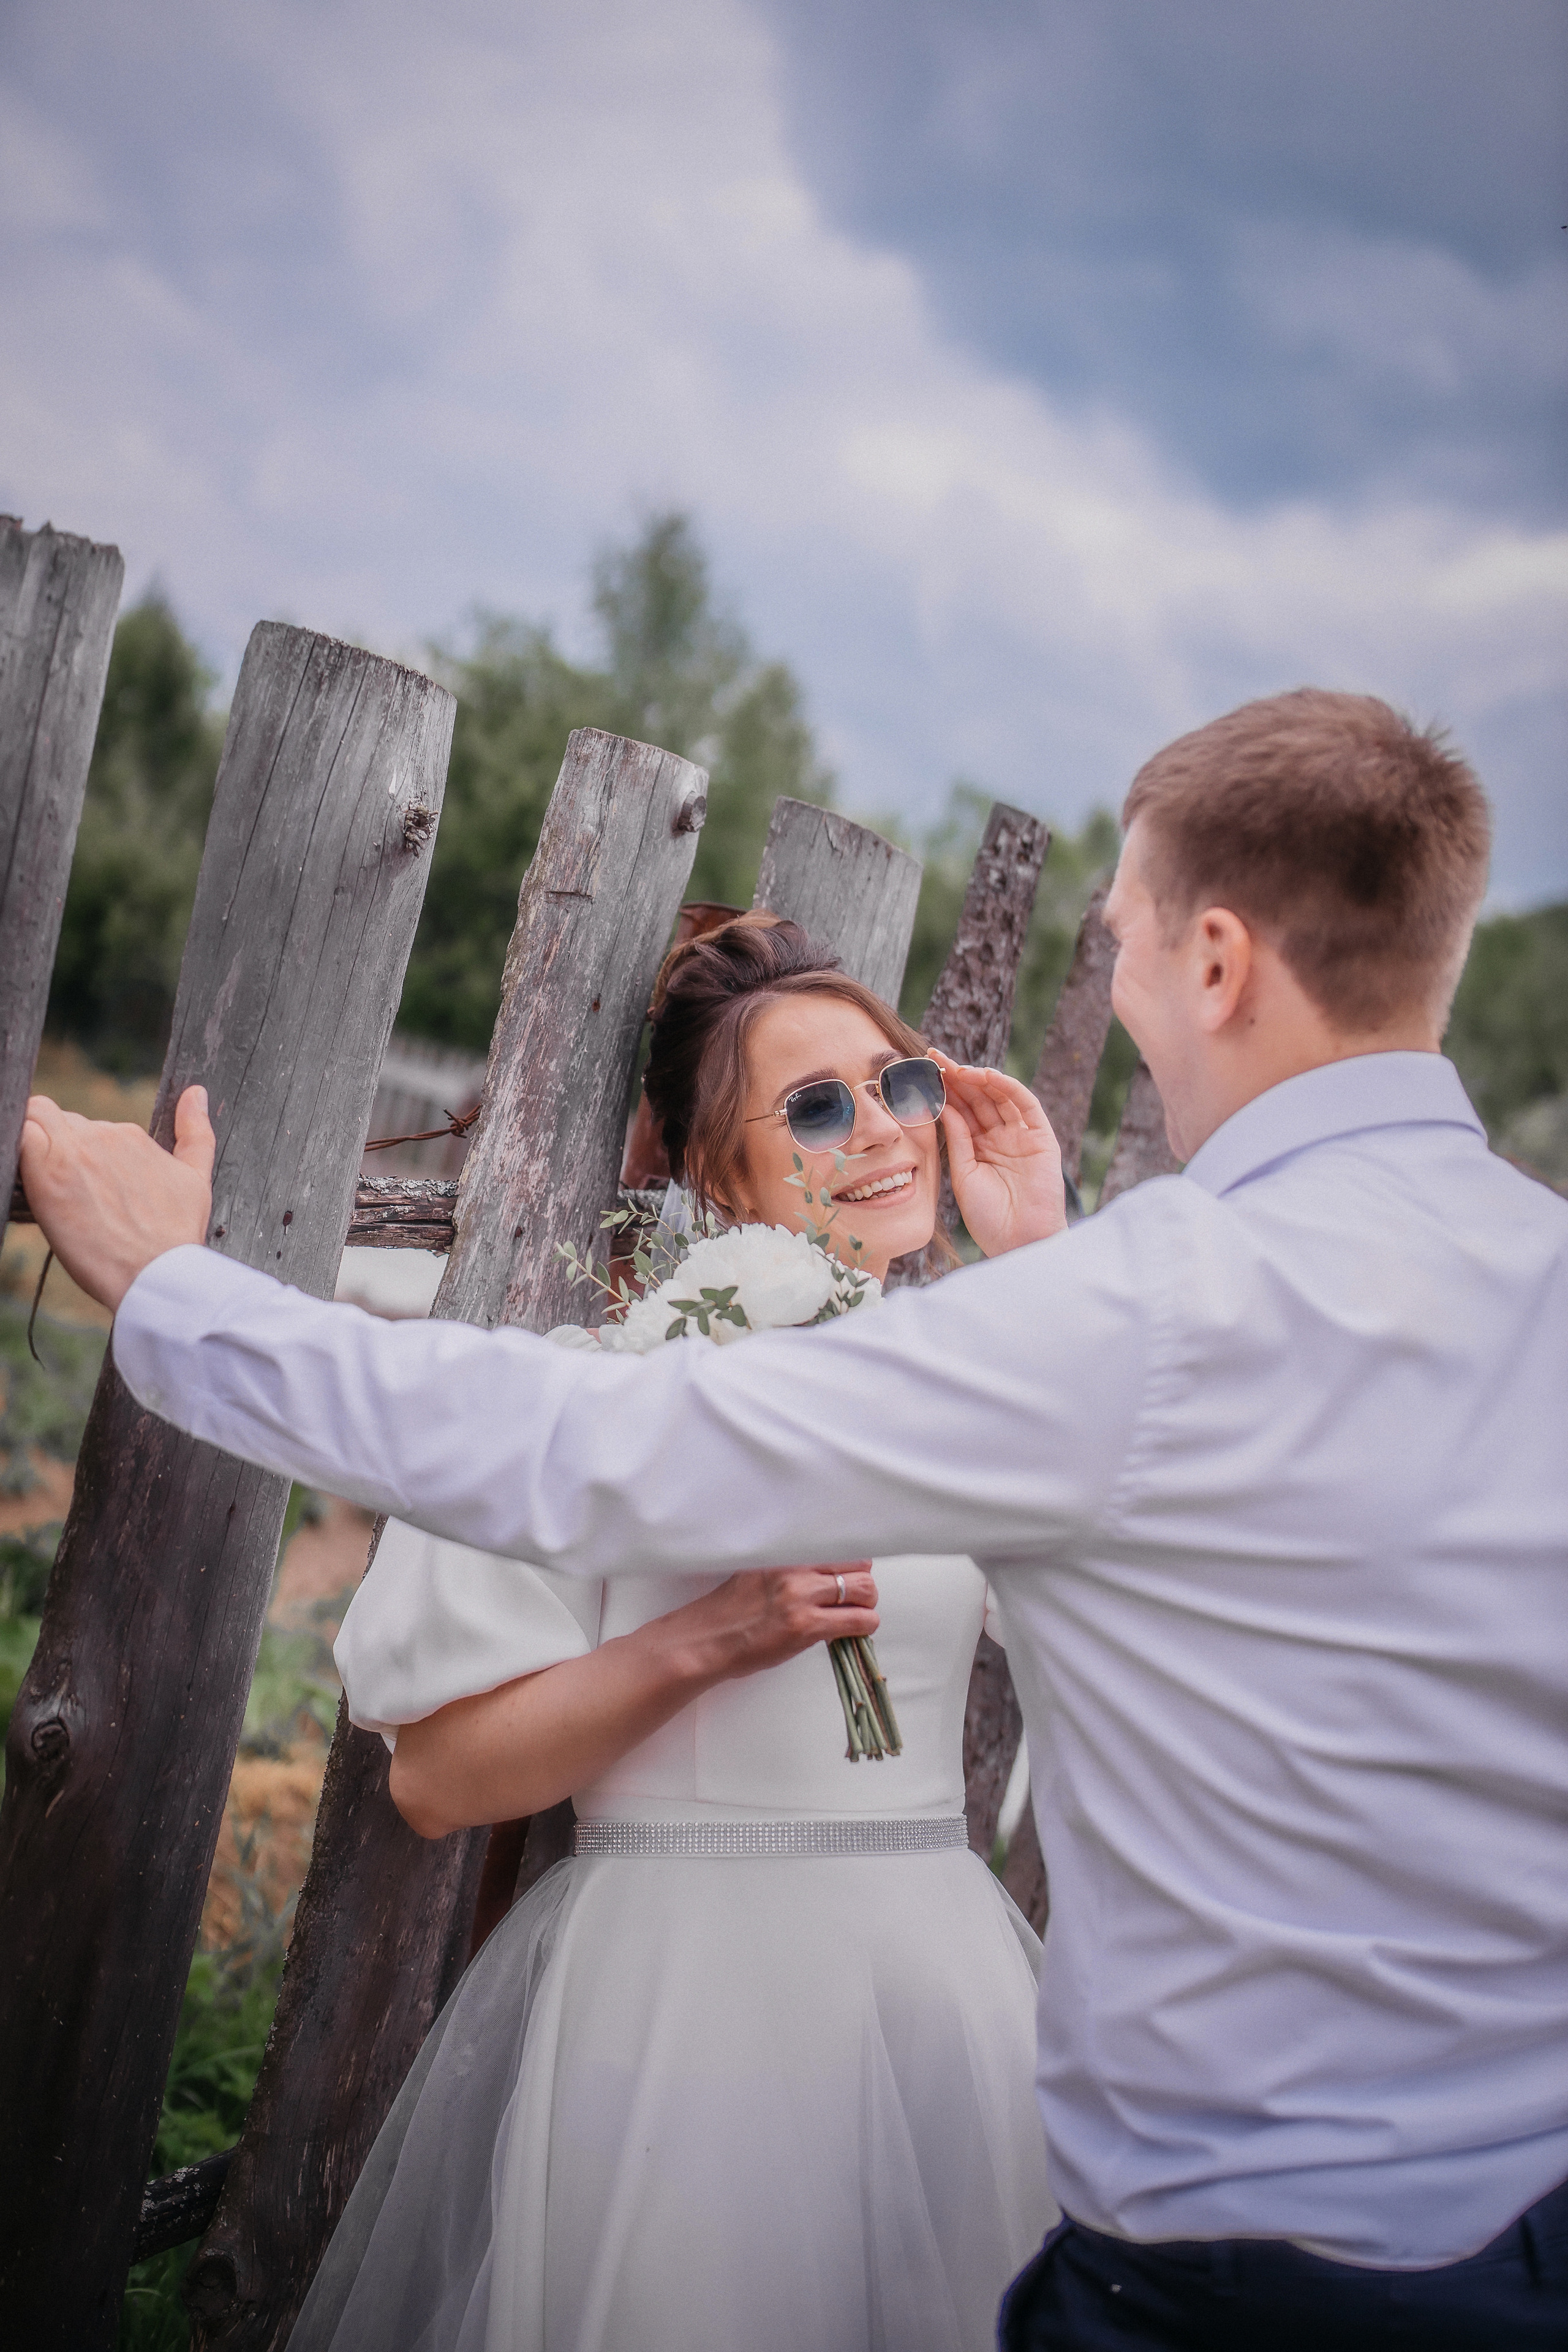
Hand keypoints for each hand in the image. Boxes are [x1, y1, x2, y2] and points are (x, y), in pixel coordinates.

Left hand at [18, 1085, 215, 1311]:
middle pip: (62, 1124)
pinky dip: (18, 1147)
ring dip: (34, 1145)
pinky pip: (20, 1134)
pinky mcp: (47, 1169)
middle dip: (58, 1148)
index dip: (80, 1155)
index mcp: (131, 1136)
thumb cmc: (176, 1236)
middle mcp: (103, 1135)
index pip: (89, 1128)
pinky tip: (29, 1179)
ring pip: (36, 1121)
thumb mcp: (196, 1181)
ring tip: (47, 1188)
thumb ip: (195, 1134)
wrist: (157, 1273)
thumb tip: (197, 1094)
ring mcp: (74, 1150)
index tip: (83, 1185)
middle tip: (67, 1192)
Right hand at [688, 1562, 878, 1682]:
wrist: (707, 1641)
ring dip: (867, 1605)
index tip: (852, 1575)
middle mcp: (795, 1569)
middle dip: (863, 1584)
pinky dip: (864, 1626)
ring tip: (856, 1616)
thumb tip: (829, 1575)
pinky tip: (852, 1632)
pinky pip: (858, 1621)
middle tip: (856, 1600)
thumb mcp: (760, 1575)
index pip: (839, 1544)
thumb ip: (794, 1570)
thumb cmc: (730, 1613)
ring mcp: (801, 1596)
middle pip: (859, 1563)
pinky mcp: (806, 1626)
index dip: (852, 1563)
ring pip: (864, 1589)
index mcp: (784, 1554)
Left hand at [935, 1053, 1066, 1256]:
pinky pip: (1025, 1105)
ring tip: (955, 1067)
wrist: (1018, 1241)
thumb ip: (957, 1139)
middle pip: (977, 1099)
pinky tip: (987, 1076)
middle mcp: (1000, 1138)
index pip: (960, 1111)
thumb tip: (944, 1106)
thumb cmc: (988, 1217)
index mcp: (978, 1148)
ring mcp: (1021, 1136)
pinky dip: (1008, 1087)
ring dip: (978, 1078)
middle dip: (956, 1077)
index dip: (943, 1091)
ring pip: (999, 1097)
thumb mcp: (963, 1174)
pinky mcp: (1042, 1137)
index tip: (921, 1073)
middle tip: (933, 1057)